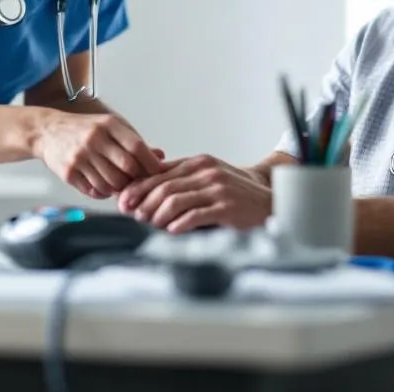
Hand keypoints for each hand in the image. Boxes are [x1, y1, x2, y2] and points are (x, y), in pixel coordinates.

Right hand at [34, 112, 165, 198]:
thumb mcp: (110, 126)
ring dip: (119, 188)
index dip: (151, 163)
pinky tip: (102, 185)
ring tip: (118, 183)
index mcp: (108, 125)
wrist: (47, 131)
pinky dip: (103, 192)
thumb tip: (160, 157)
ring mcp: (80, 156)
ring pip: (111, 183)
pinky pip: (95, 191)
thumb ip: (134, 141)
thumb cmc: (85, 129)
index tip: (159, 172)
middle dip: (136, 178)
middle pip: (127, 168)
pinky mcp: (69, 173)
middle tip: (138, 182)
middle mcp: (94, 139)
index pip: (136, 146)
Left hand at [117, 154, 271, 232]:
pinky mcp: (227, 206)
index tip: (123, 200)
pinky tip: (171, 231)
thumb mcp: (207, 178)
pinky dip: (179, 224)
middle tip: (133, 215)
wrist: (270, 200)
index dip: (138, 187)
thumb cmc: (234, 192)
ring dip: (158, 214)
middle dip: (143, 202)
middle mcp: (207, 171)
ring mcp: (218, 188)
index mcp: (199, 162)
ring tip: (151, 224)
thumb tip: (145, 189)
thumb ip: (181, 180)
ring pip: (176, 200)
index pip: (160, 173)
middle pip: (164, 186)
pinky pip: (196, 215)